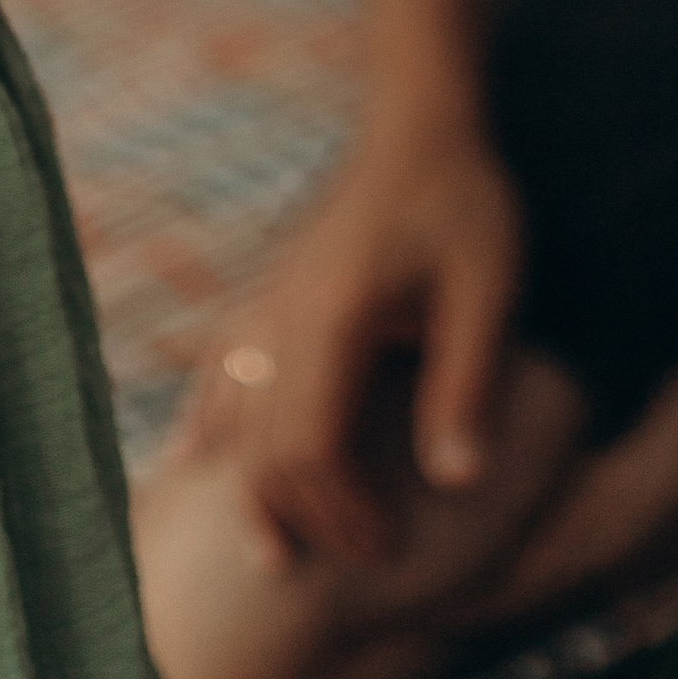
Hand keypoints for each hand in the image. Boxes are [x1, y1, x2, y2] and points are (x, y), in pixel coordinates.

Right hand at [177, 112, 525, 560]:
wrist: (420, 121)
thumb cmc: (463, 200)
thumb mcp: (488, 289)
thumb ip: (467, 382)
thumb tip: (458, 485)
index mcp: (331, 318)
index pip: (310, 446)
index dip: (341, 510)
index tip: (389, 543)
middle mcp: (279, 316)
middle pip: (265, 447)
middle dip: (309, 518)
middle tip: (368, 555)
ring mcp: (264, 302)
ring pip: (231, 418)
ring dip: (254, 492)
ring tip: (277, 557)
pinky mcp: (265, 293)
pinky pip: (215, 369)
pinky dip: (204, 426)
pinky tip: (189, 465)